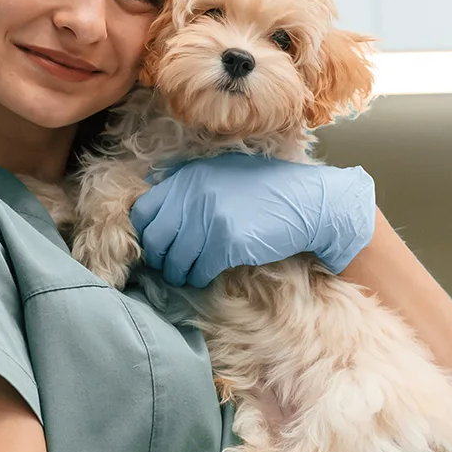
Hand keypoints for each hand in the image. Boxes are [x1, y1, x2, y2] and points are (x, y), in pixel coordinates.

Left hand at [129, 151, 376, 287]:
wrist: (308, 203)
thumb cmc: (264, 190)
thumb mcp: (221, 172)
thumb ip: (187, 182)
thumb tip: (152, 195)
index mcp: (188, 177)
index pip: (143, 211)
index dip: (145, 232)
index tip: (157, 244)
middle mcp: (195, 196)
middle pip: (154, 239)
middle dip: (158, 258)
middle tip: (169, 265)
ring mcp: (211, 219)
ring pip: (175, 260)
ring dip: (178, 273)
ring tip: (188, 274)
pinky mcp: (229, 243)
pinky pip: (199, 271)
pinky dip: (199, 278)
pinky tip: (207, 275)